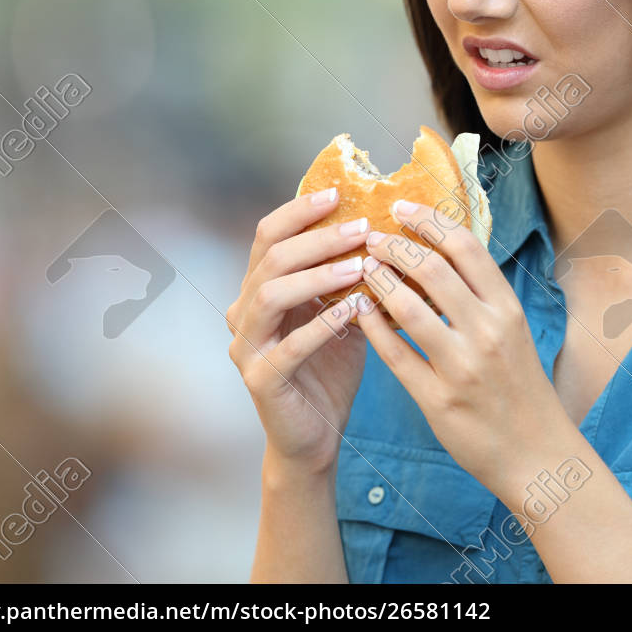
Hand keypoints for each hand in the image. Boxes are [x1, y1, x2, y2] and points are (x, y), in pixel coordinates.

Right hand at [226, 187, 376, 475]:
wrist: (314, 437)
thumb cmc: (330, 370)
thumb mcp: (342, 312)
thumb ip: (349, 275)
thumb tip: (387, 228)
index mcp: (260, 289)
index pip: (269, 235)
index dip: (300, 211)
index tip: (338, 193)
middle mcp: (243, 312)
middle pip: (271, 258)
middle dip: (318, 238)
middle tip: (362, 227)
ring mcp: (246, 346)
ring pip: (270, 294)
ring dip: (317, 274)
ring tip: (361, 264)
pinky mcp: (261, 379)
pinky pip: (289, 346)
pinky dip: (322, 324)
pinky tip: (354, 309)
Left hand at [355, 199, 576, 497]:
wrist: (536, 453)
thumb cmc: (520, 387)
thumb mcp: (512, 332)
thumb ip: (481, 295)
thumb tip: (440, 250)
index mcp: (507, 309)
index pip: (466, 247)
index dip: (429, 220)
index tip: (401, 207)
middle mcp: (488, 332)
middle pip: (432, 269)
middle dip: (394, 246)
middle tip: (370, 236)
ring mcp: (462, 367)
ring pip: (408, 308)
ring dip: (377, 281)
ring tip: (362, 268)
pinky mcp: (438, 400)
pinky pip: (395, 354)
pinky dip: (372, 327)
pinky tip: (358, 311)